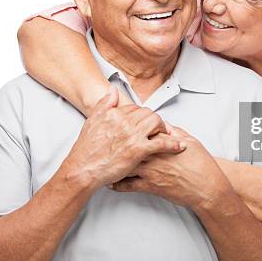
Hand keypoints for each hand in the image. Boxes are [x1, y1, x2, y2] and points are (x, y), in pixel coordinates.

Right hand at [59, 86, 185, 190]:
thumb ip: (104, 104)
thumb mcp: (92, 121)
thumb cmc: (86, 151)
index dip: (141, 115)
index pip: (134, 108)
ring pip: (156, 122)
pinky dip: (172, 144)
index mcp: (114, 114)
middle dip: (154, 120)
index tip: (144, 122)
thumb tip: (113, 90)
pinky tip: (178, 146)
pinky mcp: (139, 149)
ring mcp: (132, 135)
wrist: (83, 169)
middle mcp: (124, 121)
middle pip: (148, 113)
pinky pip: (161, 142)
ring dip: (164, 128)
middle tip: (158, 128)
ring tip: (167, 135)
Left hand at [113, 123, 232, 210]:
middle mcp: (153, 155)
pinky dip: (118, 184)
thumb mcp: (190, 141)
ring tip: (103, 163)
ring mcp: (150, 171)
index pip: (141, 131)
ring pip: (125, 165)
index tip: (119, 126)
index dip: (128, 128)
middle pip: (128, 146)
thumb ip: (174, 132)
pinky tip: (111, 182)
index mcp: (162, 142)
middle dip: (116, 144)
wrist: (206, 187)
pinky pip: (129, 185)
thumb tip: (164, 124)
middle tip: (104, 143)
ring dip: (113, 164)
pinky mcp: (150, 186)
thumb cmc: (201, 165)